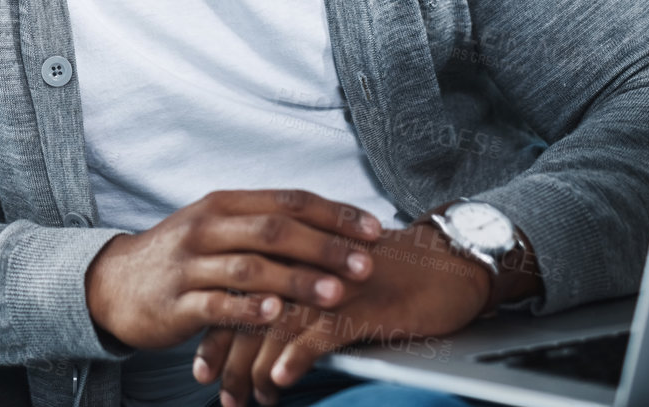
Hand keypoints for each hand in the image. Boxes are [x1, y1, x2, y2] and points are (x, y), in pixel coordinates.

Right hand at [83, 189, 383, 352]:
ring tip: (335, 293)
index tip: (375, 230)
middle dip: (325, 247)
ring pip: (250, 267)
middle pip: (274, 230)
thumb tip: (328, 225)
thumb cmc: (180, 257)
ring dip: (297, 280)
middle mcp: (207, 228)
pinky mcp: (176, 302)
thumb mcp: (216, 227)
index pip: (288, 201)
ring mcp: (190, 265)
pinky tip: (275, 313)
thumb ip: (262, 223)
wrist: (114, 284)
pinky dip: (248, 308)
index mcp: (223, 204)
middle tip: (366, 265)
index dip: (334, 214)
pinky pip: (217, 304)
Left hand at [193, 221, 491, 405]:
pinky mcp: (362, 305)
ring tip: (247, 400)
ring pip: (279, 329)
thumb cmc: (388, 275)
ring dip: (257, 370)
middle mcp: (306, 266)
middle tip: (220, 395)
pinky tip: (281, 381)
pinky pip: (322, 334)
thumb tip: (258, 332)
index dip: (216, 333)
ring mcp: (332, 285)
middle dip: (230, 360)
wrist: (446, 265)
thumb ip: (296, 295)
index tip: (201, 368)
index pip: (241, 295)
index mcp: (295, 256)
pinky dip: (297, 358)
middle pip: (252, 314)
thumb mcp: (334, 278)